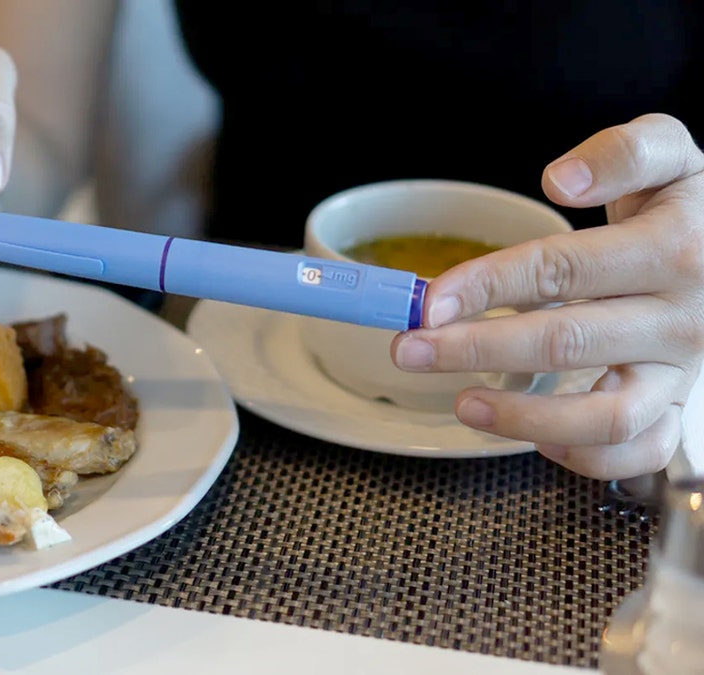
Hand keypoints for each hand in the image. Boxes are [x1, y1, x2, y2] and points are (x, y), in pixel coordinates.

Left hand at [391, 113, 703, 479]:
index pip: (559, 271)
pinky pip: (635, 452)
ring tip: (461, 404)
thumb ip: (621, 154)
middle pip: (564, 341)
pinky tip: (530, 436)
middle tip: (410, 350)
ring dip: (523, 418)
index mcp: (671, 251)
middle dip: (473, 349)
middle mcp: (680, 319)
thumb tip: (563, 179)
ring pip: (605, 415)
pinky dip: (581, 456)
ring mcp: (681, 371)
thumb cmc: (688, 206)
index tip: (429, 301)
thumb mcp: (669, 155)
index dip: (486, 287)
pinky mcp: (677, 406)